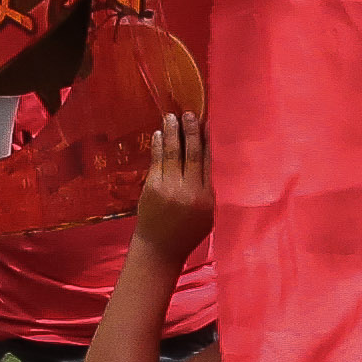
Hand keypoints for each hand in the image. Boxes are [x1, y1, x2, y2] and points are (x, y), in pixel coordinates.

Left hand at [138, 112, 213, 259]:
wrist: (160, 248)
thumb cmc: (188, 232)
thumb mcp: (208, 215)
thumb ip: (209, 191)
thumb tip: (208, 162)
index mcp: (207, 197)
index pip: (209, 162)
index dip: (208, 141)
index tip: (208, 124)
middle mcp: (190, 190)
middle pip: (192, 154)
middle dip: (191, 131)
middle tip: (190, 114)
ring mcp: (169, 187)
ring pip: (173, 153)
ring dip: (173, 133)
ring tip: (172, 116)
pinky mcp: (152, 187)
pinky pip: (157, 161)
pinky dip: (159, 145)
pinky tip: (160, 134)